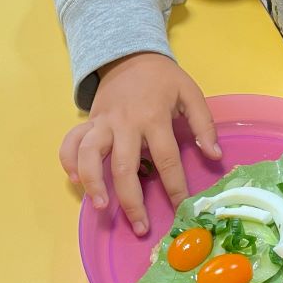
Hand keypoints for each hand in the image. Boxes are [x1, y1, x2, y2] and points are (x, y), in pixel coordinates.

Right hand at [58, 53, 218, 235]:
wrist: (130, 54)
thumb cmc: (163, 79)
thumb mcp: (190, 93)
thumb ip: (203, 124)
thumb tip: (214, 156)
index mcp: (154, 117)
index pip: (166, 159)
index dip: (175, 187)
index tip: (182, 209)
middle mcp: (125, 123)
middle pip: (124, 166)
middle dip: (131, 200)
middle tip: (140, 227)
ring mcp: (102, 123)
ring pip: (89, 155)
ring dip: (92, 182)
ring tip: (100, 207)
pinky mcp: (88, 122)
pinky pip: (70, 142)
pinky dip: (68, 161)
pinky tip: (75, 180)